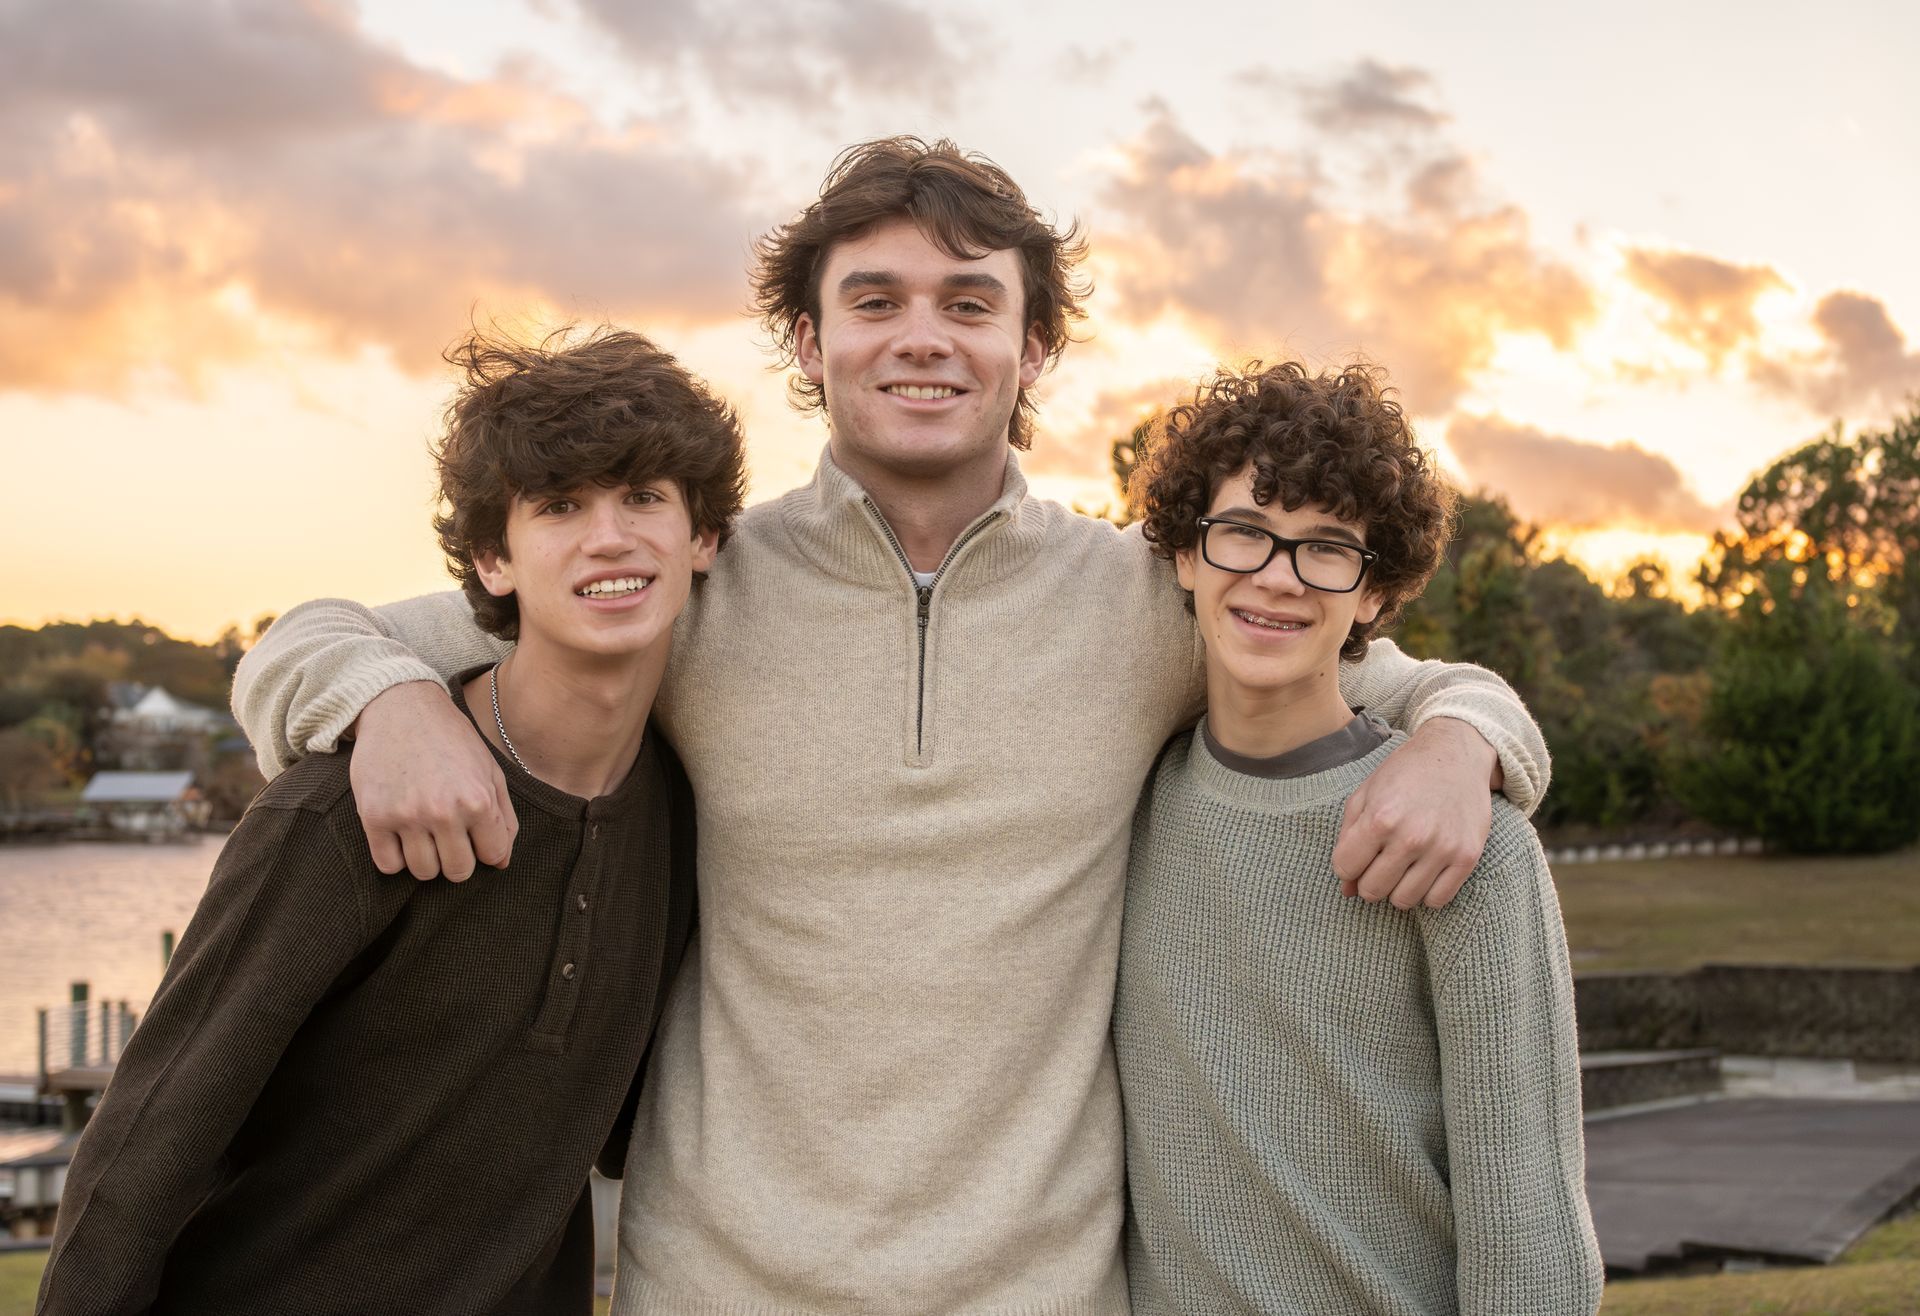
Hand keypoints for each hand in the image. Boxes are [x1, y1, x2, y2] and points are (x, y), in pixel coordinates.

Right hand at [348, 682, 516, 880]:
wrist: (401, 707)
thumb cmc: (451, 740)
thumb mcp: (489, 771)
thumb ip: (503, 818)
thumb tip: (501, 863)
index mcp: (478, 800)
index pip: (492, 855)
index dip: (486, 848)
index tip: (476, 835)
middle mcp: (443, 811)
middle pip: (458, 871)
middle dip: (458, 859)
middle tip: (449, 836)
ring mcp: (406, 815)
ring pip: (424, 872)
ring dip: (427, 860)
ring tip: (425, 834)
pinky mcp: (373, 816)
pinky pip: (388, 865)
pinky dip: (396, 858)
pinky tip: (402, 836)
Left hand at [1332, 717, 1495, 909]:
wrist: (1455, 755)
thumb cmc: (1404, 774)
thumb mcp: (1365, 795)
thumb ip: (1348, 840)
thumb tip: (1346, 890)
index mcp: (1380, 818)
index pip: (1345, 868)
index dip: (1346, 865)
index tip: (1357, 856)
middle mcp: (1411, 837)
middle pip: (1372, 890)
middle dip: (1367, 881)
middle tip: (1377, 864)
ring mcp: (1442, 849)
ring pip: (1404, 901)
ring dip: (1396, 890)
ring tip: (1400, 868)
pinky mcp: (1467, 857)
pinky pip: (1437, 900)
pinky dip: (1425, 893)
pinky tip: (1422, 873)